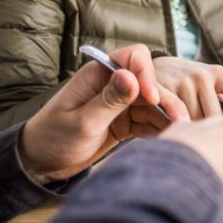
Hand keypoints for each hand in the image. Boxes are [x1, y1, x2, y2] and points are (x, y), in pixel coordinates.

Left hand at [19, 45, 170, 182]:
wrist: (41, 164)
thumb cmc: (53, 139)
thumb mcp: (82, 122)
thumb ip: (109, 100)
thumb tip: (132, 77)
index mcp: (99, 74)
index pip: (134, 58)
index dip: (148, 74)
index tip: (153, 99)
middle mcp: (113, 84)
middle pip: (151, 84)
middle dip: (167, 102)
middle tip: (181, 123)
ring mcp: (121, 102)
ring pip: (155, 104)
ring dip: (168, 117)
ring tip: (181, 134)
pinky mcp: (126, 120)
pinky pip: (150, 120)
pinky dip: (160, 129)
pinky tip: (167, 140)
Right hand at [153, 57, 222, 127]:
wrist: (156, 65)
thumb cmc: (189, 78)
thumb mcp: (208, 80)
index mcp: (218, 74)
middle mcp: (203, 76)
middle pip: (216, 114)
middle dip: (218, 131)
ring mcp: (184, 82)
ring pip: (196, 118)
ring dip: (198, 131)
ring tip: (201, 141)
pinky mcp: (166, 88)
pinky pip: (177, 117)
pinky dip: (181, 127)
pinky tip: (183, 134)